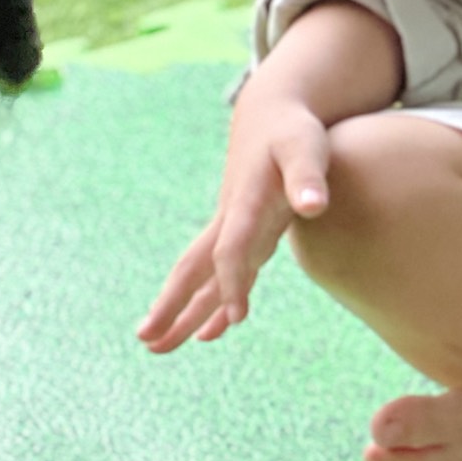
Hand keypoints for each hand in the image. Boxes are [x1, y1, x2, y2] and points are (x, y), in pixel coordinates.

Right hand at [138, 91, 332, 351]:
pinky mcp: (244, 230)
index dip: (233, 281)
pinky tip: (210, 330)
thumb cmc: (294, 130)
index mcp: (243, 203)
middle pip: (195, 268)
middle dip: (173, 305)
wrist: (274, 114)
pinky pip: (223, 272)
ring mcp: (233, 226)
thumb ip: (307, 177)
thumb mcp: (306, 146)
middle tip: (147, 341)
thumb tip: (313, 207)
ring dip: (183, 310)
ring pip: (202, 275)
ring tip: (159, 347)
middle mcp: (230, 219)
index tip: (236, 318)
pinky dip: (215, 300)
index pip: (232, 249)